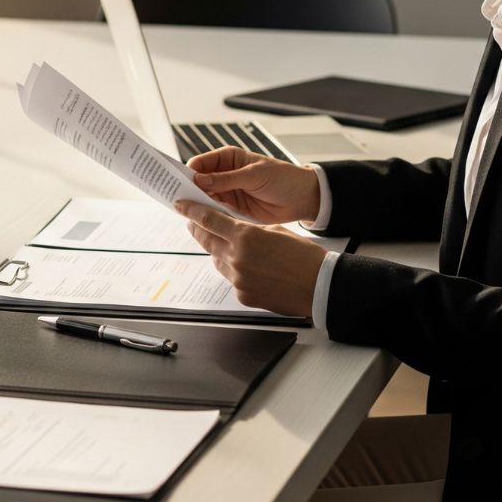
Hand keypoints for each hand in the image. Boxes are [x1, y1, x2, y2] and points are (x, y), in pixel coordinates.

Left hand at [173, 199, 326, 317]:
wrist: (320, 286)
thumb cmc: (304, 256)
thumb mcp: (275, 231)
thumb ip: (249, 230)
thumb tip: (232, 230)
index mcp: (246, 236)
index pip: (209, 220)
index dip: (192, 211)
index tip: (181, 205)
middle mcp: (237, 258)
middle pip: (207, 241)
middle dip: (198, 230)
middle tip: (192, 224)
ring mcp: (238, 279)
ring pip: (219, 261)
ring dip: (221, 253)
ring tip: (232, 248)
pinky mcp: (242, 295)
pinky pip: (232, 279)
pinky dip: (237, 272)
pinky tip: (253, 270)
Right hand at [188, 146, 321, 224]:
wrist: (302, 198)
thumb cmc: (283, 178)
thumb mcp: (254, 175)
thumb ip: (227, 179)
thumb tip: (200, 180)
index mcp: (227, 159)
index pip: (199, 164)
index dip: (187, 173)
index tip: (176, 183)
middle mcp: (223, 175)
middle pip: (197, 182)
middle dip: (187, 189)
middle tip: (175, 199)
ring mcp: (226, 193)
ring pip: (203, 198)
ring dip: (196, 204)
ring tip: (185, 211)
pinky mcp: (232, 209)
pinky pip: (214, 212)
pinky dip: (208, 215)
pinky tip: (200, 220)